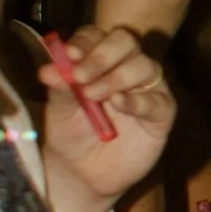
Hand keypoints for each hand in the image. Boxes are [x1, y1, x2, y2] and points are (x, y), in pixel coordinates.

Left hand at [39, 22, 173, 211]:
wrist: (83, 175)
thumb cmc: (71, 136)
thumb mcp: (60, 112)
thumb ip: (60, 89)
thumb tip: (48, 69)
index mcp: (98, 59)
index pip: (96, 36)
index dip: (85, 41)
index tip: (69, 55)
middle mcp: (125, 67)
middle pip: (125, 42)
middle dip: (102, 55)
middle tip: (80, 76)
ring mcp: (147, 88)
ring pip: (144, 65)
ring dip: (116, 77)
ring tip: (92, 96)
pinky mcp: (162, 113)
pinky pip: (157, 99)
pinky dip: (136, 100)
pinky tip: (117, 104)